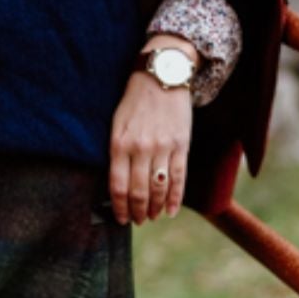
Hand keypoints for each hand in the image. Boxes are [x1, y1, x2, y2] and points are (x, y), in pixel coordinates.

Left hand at [109, 43, 195, 222]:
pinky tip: (169, 211)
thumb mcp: (117, 124)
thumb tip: (118, 184)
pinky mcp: (181, 145)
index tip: (121, 219)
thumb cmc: (135, 102)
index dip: (120, 207)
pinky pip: (179, 178)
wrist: (162, 76)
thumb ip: (116, 152)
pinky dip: (174, 199)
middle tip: (138, 221)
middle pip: (138, 192)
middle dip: (137, 212)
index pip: (118, 186)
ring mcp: (163, 148)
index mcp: (119, 144)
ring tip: (151, 216)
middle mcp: (140, 148)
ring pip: (158, 189)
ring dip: (154, 208)